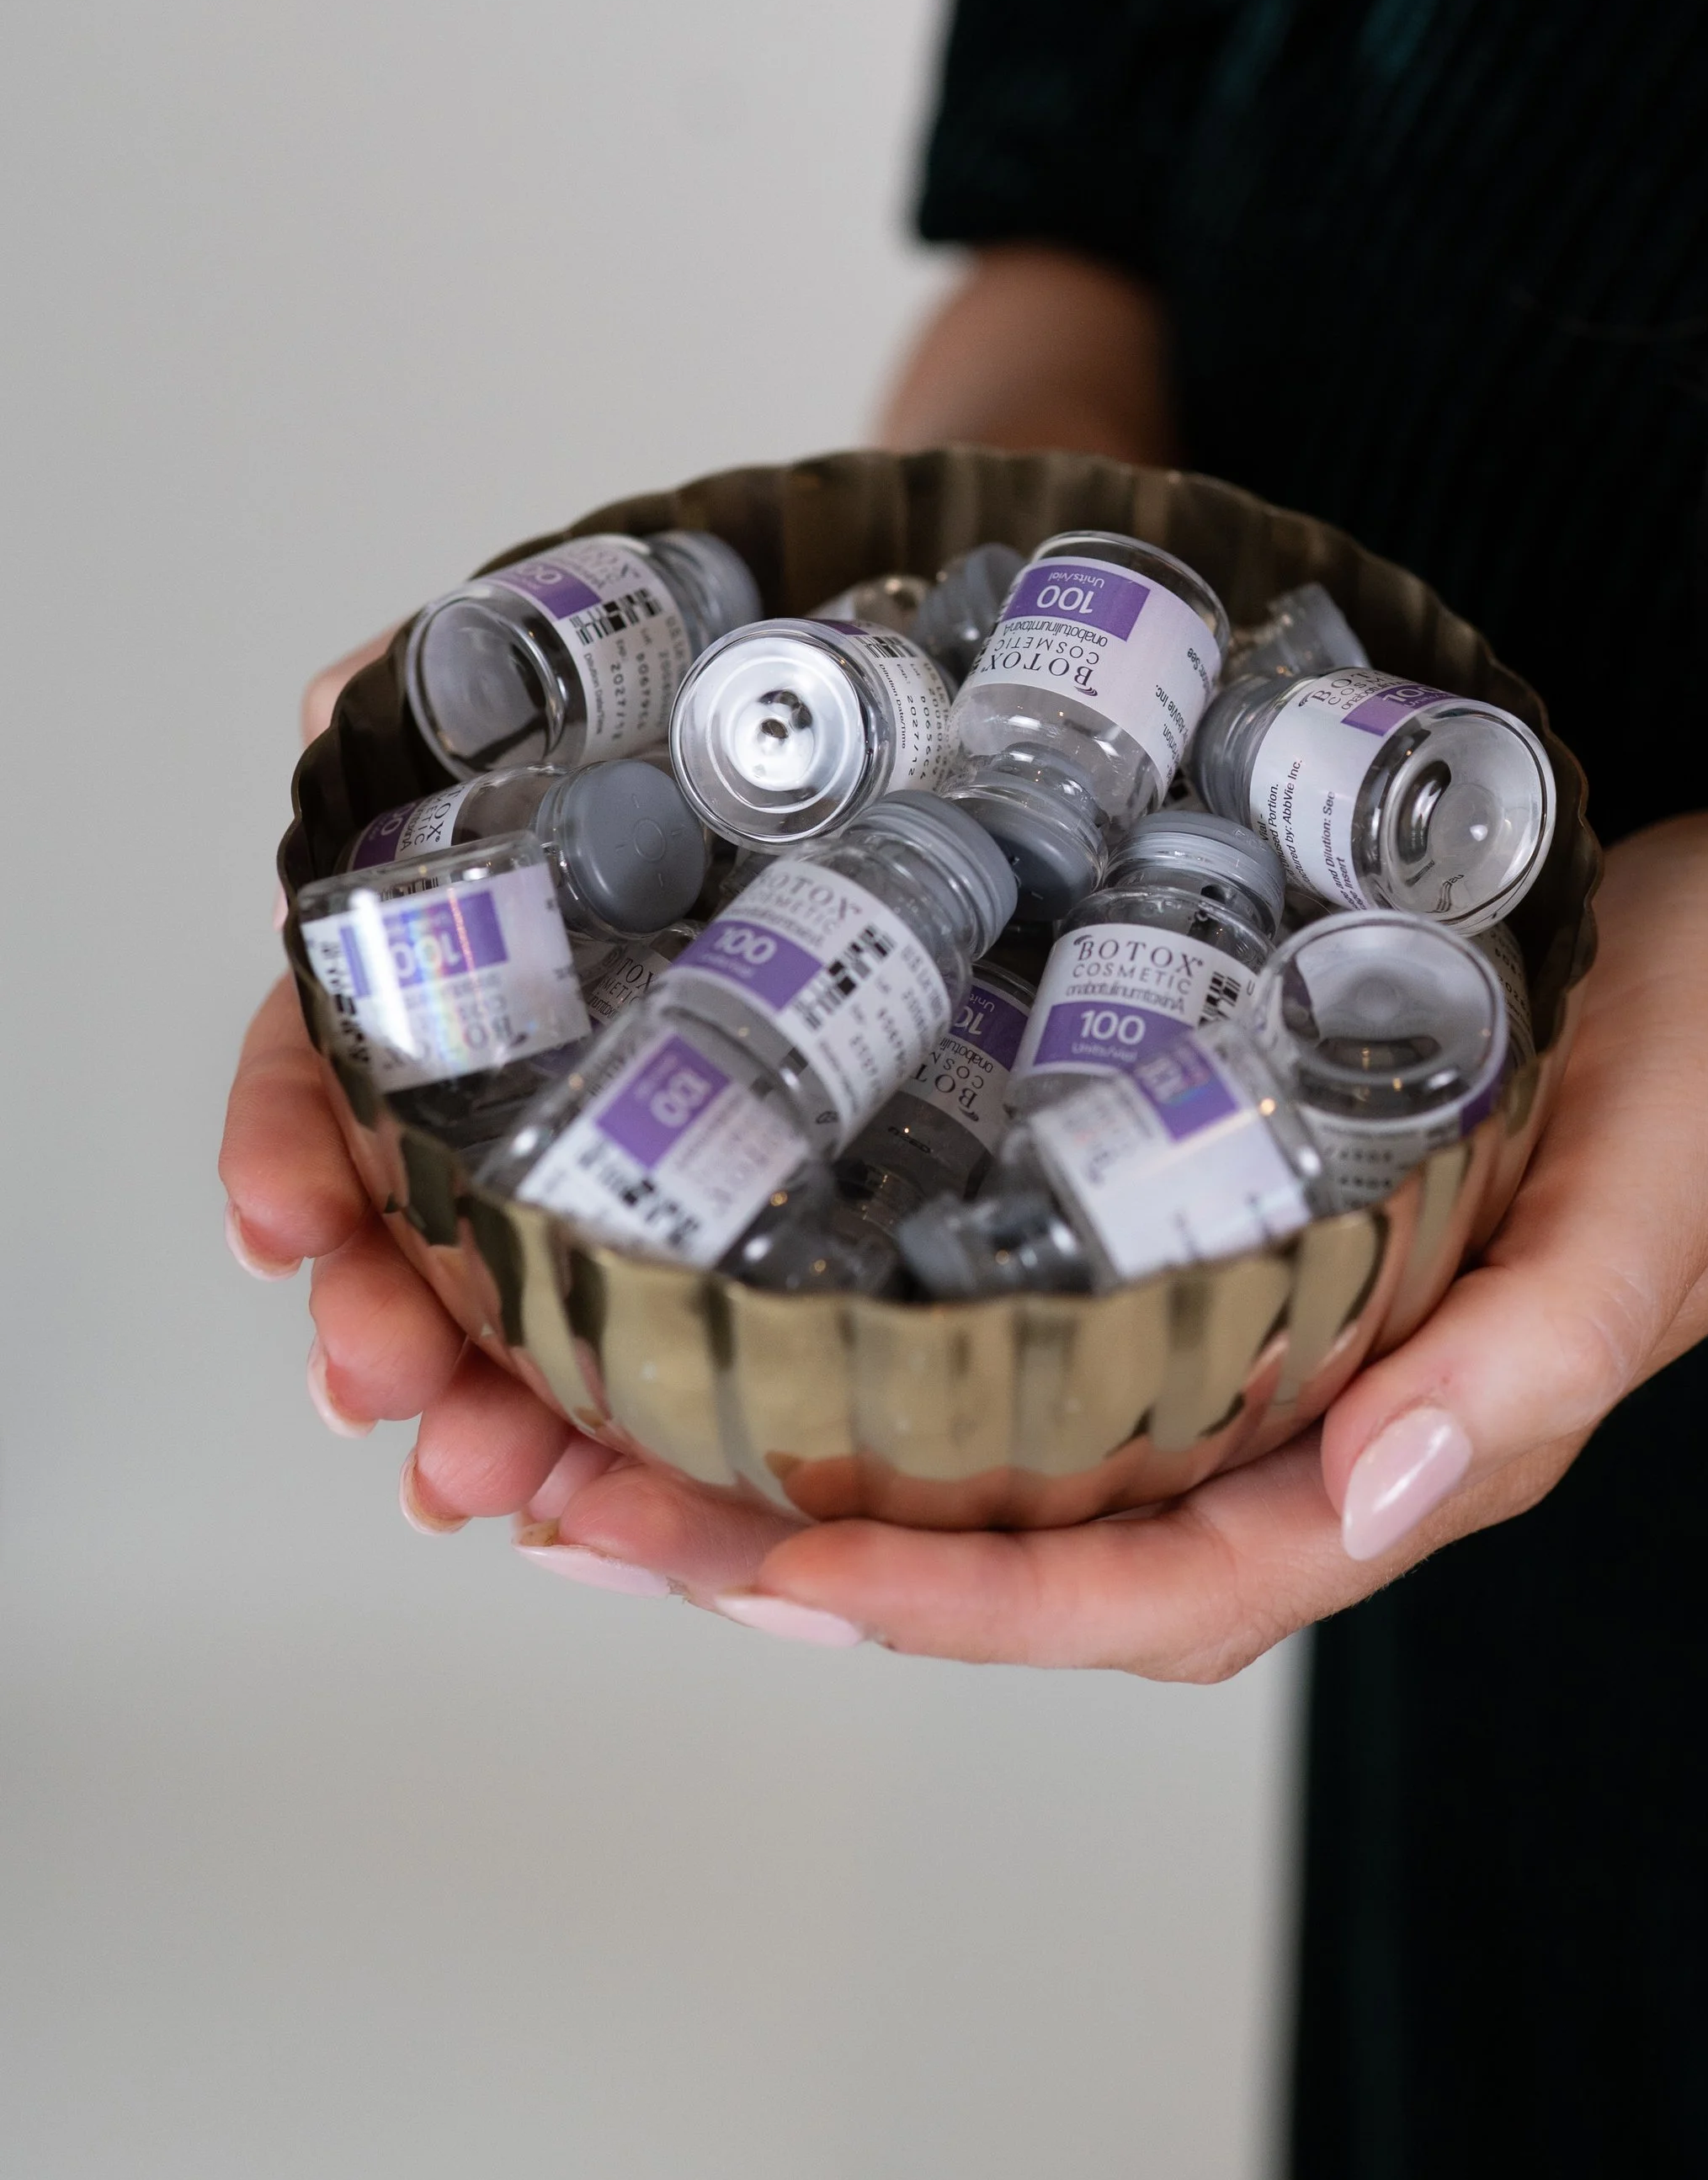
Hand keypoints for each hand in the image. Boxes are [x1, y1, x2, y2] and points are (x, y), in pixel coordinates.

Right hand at [224, 629, 738, 1558]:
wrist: (955, 723)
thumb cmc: (755, 717)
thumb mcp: (596, 678)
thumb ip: (451, 689)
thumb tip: (335, 709)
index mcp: (488, 972)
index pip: (343, 1068)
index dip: (293, 1145)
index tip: (279, 1221)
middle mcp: (553, 1082)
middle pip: (431, 1226)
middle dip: (391, 1322)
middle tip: (383, 1388)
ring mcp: (668, 1162)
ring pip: (554, 1317)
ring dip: (497, 1413)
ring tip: (486, 1477)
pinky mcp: (799, 1224)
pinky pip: (711, 1351)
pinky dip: (652, 1443)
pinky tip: (619, 1501)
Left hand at [502, 809, 1707, 1669]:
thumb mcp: (1652, 1201)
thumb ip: (1531, 1363)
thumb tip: (1377, 1504)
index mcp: (1401, 1456)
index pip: (1138, 1593)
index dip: (938, 1605)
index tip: (742, 1571)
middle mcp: (1313, 1432)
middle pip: (1029, 1566)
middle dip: (798, 1565)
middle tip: (574, 1506)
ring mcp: (1276, 1352)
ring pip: (1016, 1476)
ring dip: (806, 1480)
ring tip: (601, 1440)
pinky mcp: (1251, 1248)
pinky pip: (1052, 1360)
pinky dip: (899, 1367)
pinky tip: (772, 1313)